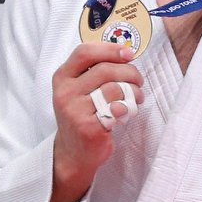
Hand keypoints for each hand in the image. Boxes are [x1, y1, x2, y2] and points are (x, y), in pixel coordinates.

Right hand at [43, 43, 142, 201]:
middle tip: (139, 81)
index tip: (129, 54)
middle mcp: (65, 92)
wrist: (73, 152)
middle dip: (130, 73)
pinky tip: (128, 113)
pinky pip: (116, 110)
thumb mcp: (78, 90)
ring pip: (114, 89)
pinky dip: (128, 109)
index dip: (110, 49)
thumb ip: (94, 71)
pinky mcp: (88, 128)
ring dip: (133, 91)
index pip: (85, 52)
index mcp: (62, 77)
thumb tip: (125, 53)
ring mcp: (75, 111)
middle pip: (105, 70)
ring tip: (136, 98)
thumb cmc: (82, 116)